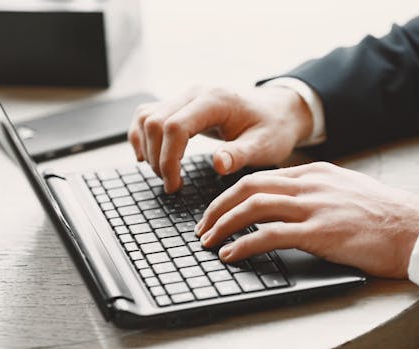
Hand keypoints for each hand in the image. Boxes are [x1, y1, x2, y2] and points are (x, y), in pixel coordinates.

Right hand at [127, 86, 312, 192]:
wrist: (277, 111)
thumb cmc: (272, 128)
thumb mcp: (265, 145)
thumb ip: (240, 154)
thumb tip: (218, 164)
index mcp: (215, 101)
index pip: (175, 126)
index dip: (168, 159)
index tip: (175, 185)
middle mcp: (194, 93)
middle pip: (155, 122)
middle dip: (157, 158)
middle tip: (172, 185)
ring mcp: (184, 97)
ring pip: (146, 117)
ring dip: (146, 148)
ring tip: (163, 174)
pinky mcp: (179, 105)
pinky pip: (147, 115)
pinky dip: (141, 136)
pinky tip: (147, 156)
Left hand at [195, 162, 418, 277]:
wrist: (417, 228)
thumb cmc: (381, 214)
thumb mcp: (342, 189)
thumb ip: (311, 190)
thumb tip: (281, 201)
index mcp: (312, 172)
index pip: (259, 178)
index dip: (231, 194)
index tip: (217, 210)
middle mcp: (308, 184)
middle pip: (247, 188)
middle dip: (217, 207)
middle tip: (202, 226)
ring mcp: (314, 206)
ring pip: (253, 207)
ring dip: (223, 224)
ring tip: (208, 241)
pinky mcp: (321, 231)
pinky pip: (270, 234)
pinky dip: (245, 243)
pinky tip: (231, 253)